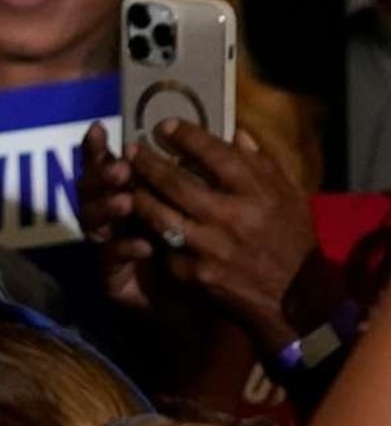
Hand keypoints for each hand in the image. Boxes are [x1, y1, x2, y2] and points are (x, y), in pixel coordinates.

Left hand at [117, 121, 320, 342]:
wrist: (298, 299)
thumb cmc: (293, 240)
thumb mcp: (291, 197)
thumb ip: (263, 164)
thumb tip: (236, 133)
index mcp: (259, 194)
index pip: (216, 155)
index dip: (186, 137)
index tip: (164, 126)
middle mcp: (233, 217)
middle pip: (175, 183)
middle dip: (147, 163)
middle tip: (131, 150)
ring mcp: (212, 247)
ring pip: (159, 216)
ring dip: (139, 197)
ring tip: (127, 183)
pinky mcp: (198, 273)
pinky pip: (165, 248)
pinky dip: (153, 235)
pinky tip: (141, 222)